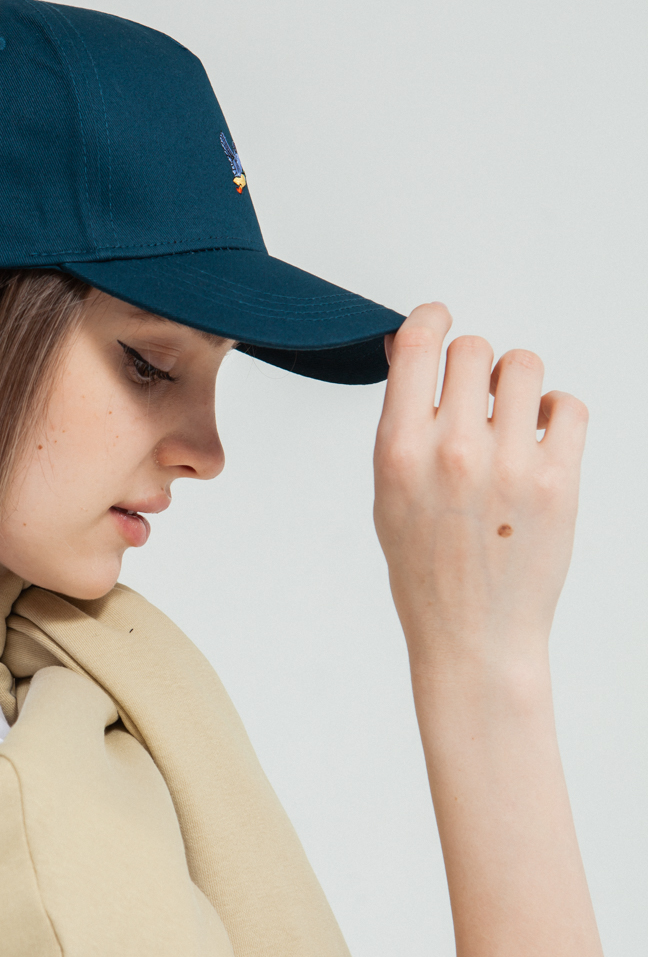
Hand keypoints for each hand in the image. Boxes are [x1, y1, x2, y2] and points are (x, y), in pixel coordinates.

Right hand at [374, 303, 587, 666]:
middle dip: (475, 366)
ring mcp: (509, 466)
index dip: (431, 320)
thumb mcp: (388, 492)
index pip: (417, 344)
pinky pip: (568, 405)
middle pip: (474, 348)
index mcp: (399, 451)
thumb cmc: (425, 568)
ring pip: (524, 365)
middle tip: (478, 399)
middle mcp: (453, 451)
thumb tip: (408, 351)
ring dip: (518, 384)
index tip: (440, 322)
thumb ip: (400, 423)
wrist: (473, 636)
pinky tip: (540, 441)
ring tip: (511, 420)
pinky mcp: (558, 483)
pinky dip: (556, 414)